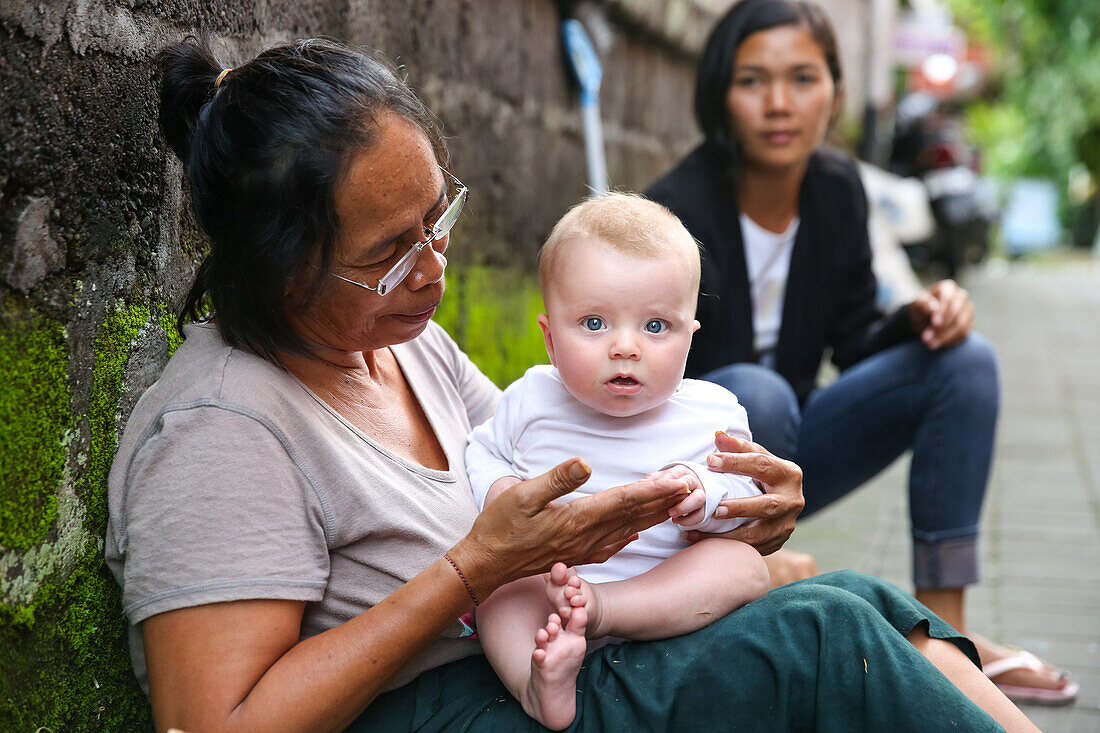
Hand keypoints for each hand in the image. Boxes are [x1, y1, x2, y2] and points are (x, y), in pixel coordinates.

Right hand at [453, 458, 689, 598]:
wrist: (486, 565)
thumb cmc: (500, 526)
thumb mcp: (522, 495)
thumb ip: (557, 479)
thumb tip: (586, 463)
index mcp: (577, 518)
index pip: (624, 500)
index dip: (654, 489)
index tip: (679, 479)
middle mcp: (587, 536)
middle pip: (634, 516)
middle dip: (665, 500)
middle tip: (693, 488)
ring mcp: (583, 548)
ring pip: (627, 530)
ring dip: (654, 516)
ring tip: (678, 505)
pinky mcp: (576, 555)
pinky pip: (612, 545)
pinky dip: (630, 536)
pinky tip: (638, 534)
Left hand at [651, 464, 705, 525]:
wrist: (684, 492)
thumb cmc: (669, 486)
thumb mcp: (660, 480)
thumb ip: (653, 480)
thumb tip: (643, 484)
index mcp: (681, 471)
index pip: (675, 474)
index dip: (666, 483)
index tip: (658, 492)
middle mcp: (692, 480)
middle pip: (690, 483)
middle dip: (678, 494)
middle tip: (669, 508)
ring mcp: (699, 494)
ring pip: (699, 499)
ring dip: (685, 508)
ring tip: (672, 515)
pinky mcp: (702, 508)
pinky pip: (700, 514)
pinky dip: (690, 520)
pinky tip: (678, 521)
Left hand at [682, 432, 803, 555]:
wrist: (782, 502)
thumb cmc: (764, 475)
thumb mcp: (756, 458)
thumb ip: (738, 448)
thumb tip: (718, 436)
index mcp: (789, 474)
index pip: (762, 465)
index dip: (736, 463)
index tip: (710, 461)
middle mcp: (793, 500)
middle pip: (767, 505)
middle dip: (740, 508)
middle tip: (714, 509)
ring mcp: (787, 525)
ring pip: (758, 535)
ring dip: (728, 535)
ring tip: (699, 532)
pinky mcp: (777, 542)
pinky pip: (752, 547)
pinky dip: (728, 546)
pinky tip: (706, 544)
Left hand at [907, 279, 973, 349]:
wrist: (924, 319)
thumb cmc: (920, 308)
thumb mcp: (916, 304)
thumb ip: (923, 303)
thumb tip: (932, 308)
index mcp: (948, 288)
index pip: (949, 299)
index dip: (942, 312)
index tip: (934, 323)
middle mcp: (961, 297)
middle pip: (957, 314)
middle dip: (941, 328)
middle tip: (926, 338)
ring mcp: (968, 310)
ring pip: (962, 326)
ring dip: (946, 337)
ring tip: (930, 344)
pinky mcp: (969, 324)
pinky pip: (964, 334)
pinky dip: (951, 341)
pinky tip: (939, 344)